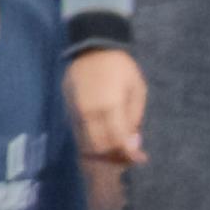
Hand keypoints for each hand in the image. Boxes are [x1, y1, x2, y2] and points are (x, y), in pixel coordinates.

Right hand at [70, 47, 145, 167]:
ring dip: (102, 151)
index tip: (141, 159)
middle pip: (101, 146)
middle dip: (116, 156)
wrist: (92, 50)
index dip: (130, 154)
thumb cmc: (121, 68)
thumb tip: (133, 143)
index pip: (118, 140)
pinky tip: (102, 138)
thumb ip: (134, 117)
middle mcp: (90, 112)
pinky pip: (79, 132)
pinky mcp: (68, 110)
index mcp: (110, 106)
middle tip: (129, 156)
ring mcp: (76, 112)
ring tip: (116, 149)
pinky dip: (91, 140)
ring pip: (87, 142)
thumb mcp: (137, 90)